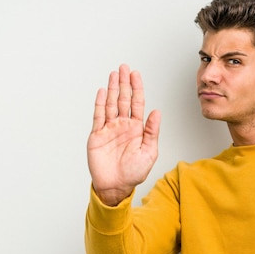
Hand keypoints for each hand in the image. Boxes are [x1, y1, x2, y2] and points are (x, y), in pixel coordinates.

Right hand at [87, 64, 160, 205]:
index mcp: (136, 128)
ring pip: (111, 104)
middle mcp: (123, 125)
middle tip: (124, 67)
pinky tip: (102, 91)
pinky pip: (98, 116)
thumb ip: (152, 131)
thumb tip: (158, 112)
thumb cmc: (134, 172)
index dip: (137, 88)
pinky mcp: (97, 135)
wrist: (116, 186)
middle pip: (123, 99)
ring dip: (112, 88)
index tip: (136, 74)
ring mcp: (109, 129)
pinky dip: (99, 103)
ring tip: (114, 74)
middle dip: (124, 83)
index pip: (137, 103)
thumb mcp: (149, 152)